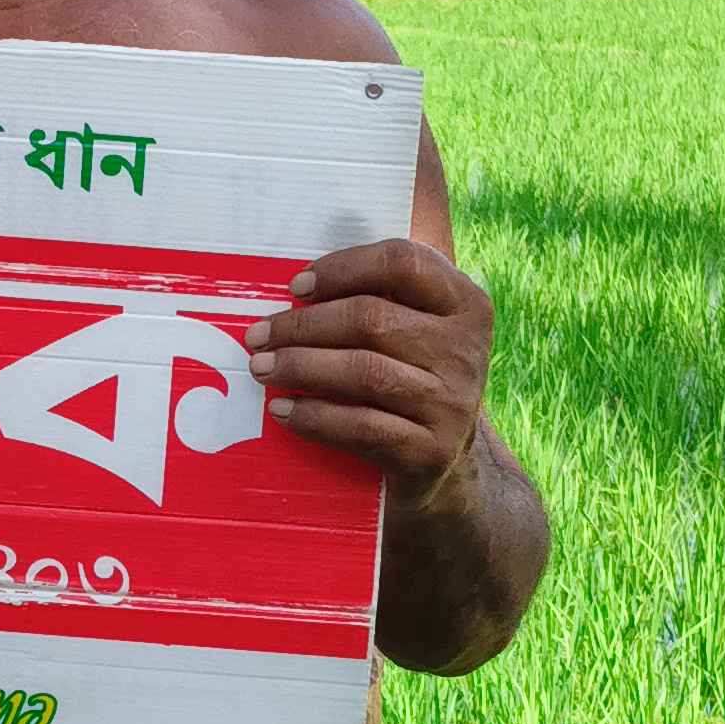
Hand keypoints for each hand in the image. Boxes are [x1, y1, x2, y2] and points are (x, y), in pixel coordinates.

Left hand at [247, 239, 492, 498]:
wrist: (441, 460)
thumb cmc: (409, 377)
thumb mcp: (414, 329)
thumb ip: (376, 295)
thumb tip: (296, 287)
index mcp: (465, 303)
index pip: (403, 263)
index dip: (344, 268)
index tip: (296, 287)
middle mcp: (465, 350)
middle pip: (372, 319)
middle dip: (304, 325)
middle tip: (259, 336)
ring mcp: (453, 403)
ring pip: (365, 373)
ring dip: (301, 367)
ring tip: (261, 368)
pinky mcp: (432, 451)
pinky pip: (362, 427)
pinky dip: (315, 416)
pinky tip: (282, 410)